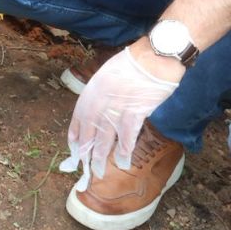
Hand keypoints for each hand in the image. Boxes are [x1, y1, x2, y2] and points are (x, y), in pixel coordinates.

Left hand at [58, 49, 176, 187]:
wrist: (155, 56)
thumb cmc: (134, 63)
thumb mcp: (108, 74)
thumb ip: (101, 93)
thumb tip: (99, 111)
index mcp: (91, 90)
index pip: (78, 118)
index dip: (76, 137)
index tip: (75, 151)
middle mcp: (99, 101)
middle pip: (88, 132)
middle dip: (85, 153)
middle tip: (85, 168)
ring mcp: (116, 108)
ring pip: (104, 139)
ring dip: (101, 158)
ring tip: (99, 173)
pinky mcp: (135, 114)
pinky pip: (126, 138)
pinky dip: (123, 153)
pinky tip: (122, 164)